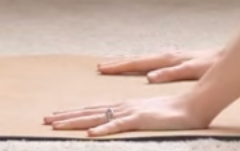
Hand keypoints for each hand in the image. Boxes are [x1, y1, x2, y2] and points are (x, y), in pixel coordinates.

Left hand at [43, 92, 209, 137]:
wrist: (195, 106)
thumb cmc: (175, 115)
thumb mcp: (149, 119)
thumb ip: (134, 122)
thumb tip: (119, 128)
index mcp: (124, 108)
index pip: (93, 111)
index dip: (73, 114)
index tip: (55, 117)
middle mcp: (123, 107)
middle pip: (89, 112)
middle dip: (65, 116)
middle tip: (44, 120)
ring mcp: (130, 113)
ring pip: (97, 117)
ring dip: (75, 121)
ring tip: (55, 125)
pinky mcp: (140, 120)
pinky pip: (118, 126)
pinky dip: (103, 129)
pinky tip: (89, 133)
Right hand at [96, 48, 222, 82]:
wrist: (224, 57)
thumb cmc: (210, 65)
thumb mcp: (191, 70)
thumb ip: (171, 73)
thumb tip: (149, 77)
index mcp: (166, 59)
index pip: (137, 63)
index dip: (120, 67)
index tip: (103, 68)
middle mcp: (166, 56)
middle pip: (136, 60)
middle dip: (118, 63)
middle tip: (100, 66)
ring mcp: (170, 57)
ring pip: (143, 60)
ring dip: (128, 63)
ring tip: (113, 65)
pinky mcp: (175, 60)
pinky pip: (151, 61)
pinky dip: (140, 63)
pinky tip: (140, 65)